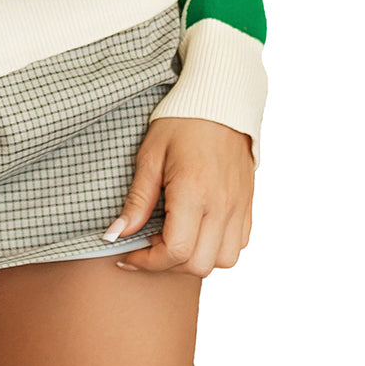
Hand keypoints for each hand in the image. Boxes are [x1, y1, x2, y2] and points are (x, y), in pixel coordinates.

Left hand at [104, 116, 254, 276]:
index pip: (176, 251)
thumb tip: (116, 234)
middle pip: (199, 265)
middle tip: (150, 243)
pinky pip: (238, 244)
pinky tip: (198, 229)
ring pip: (223, 260)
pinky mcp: (248, 204)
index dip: (148, 262)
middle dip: (169, 264)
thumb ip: (137, 200)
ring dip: (196, 259)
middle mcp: (222, 204)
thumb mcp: (150, 156)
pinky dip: (217, 247)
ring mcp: (239, 206)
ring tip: (176, 237)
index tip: (129, 255)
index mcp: (194, 191)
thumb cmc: (180, 122)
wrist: (218, 100)